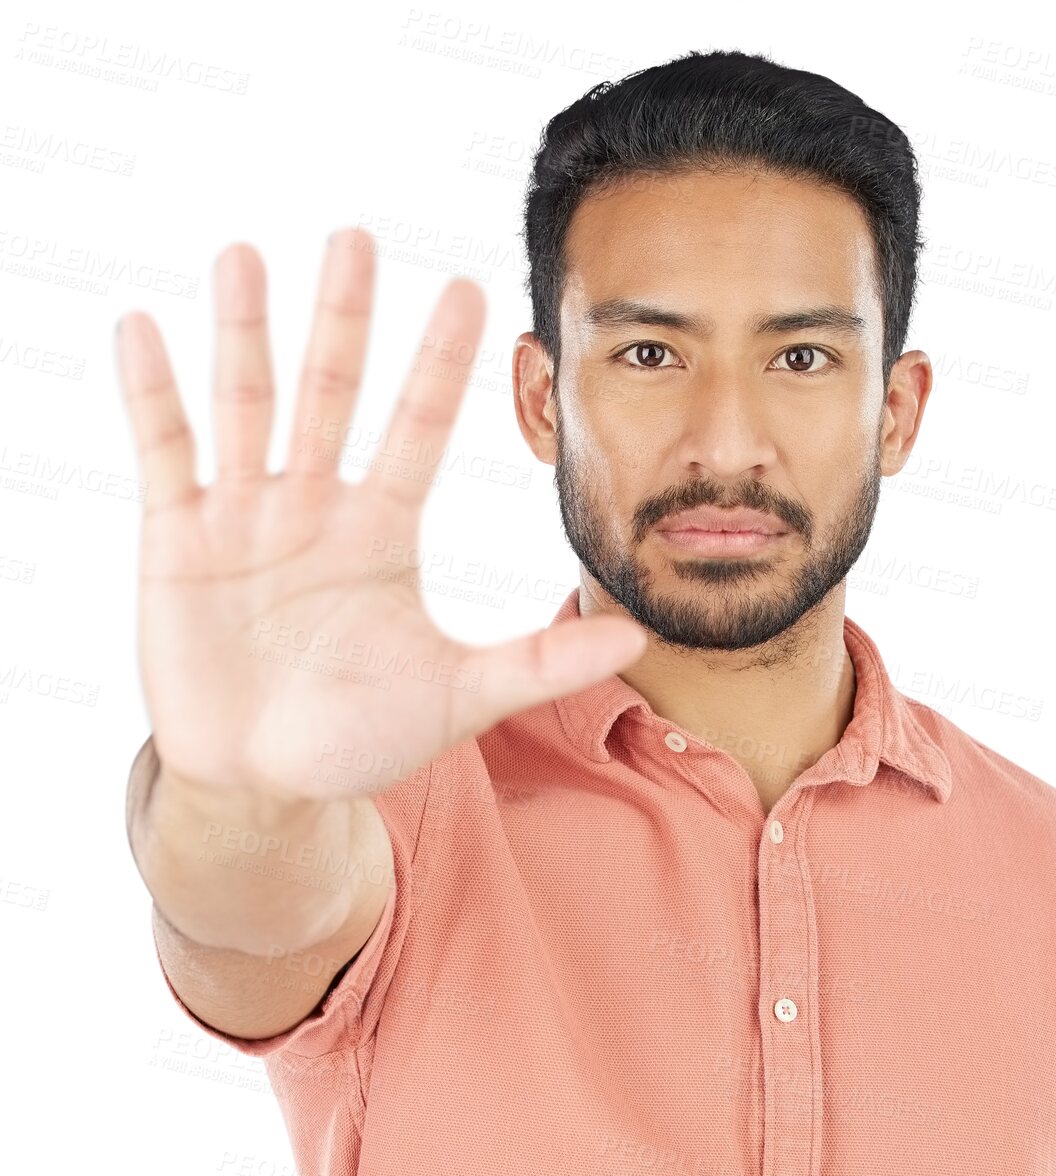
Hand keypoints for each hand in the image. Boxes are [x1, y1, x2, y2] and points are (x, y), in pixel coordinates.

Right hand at [117, 228, 646, 802]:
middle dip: (343, 321)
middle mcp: (315, 508)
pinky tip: (141, 329)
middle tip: (356, 236)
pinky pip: (164, 453)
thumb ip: (538, 662)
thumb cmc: (358, 737)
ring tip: (244, 255)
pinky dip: (152, 395)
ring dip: (245, 334)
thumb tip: (637, 636)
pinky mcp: (177, 539)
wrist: (262, 782)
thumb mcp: (456, 697)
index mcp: (381, 532)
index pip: (416, 428)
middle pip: (330, 394)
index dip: (439, 364)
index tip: (469, 288)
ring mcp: (244, 518)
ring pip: (247, 405)